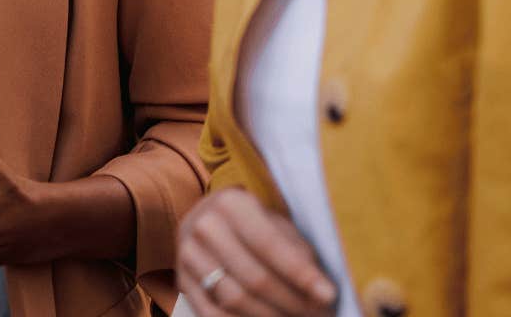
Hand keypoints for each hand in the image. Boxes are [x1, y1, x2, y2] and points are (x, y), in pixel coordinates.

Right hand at [178, 188, 335, 316]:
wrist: (209, 221)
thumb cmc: (254, 225)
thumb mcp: (276, 225)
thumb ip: (297, 254)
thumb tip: (322, 292)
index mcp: (230, 204)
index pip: (269, 245)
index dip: (301, 274)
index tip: (328, 295)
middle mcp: (203, 226)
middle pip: (253, 277)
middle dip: (291, 302)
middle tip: (317, 314)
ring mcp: (187, 254)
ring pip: (233, 299)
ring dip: (271, 316)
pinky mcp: (181, 280)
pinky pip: (211, 314)